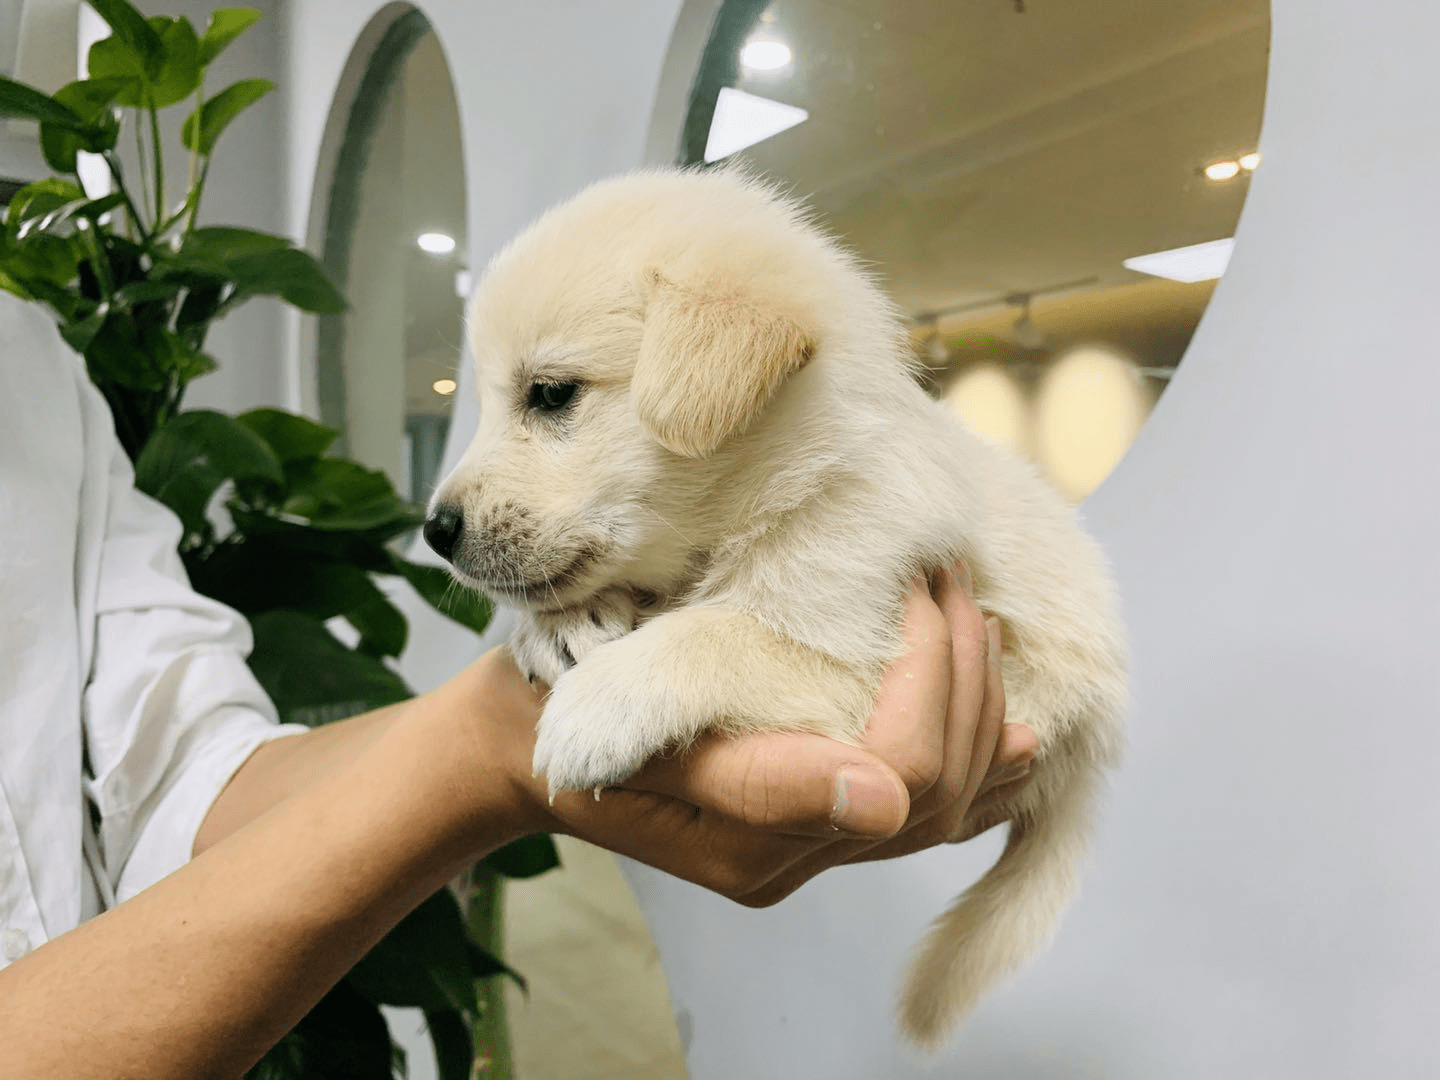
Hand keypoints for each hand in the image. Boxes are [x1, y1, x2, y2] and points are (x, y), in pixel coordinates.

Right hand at [471, 559, 1036, 904]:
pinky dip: (976, 769)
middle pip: (942, 791)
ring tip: (990, 633)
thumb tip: (885, 800)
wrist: (523, 742)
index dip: (936, 681)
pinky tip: (1013, 740)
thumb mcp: (639, 735)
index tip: (920, 588)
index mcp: (759, 841)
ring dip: (985, 717)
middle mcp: (796, 857)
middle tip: (954, 584)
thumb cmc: (564, 719)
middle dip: (969, 680)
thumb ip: (759, 778)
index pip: (905, 772)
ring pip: (946, 808)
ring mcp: (806, 847)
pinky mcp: (808, 823)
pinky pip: (920, 814)